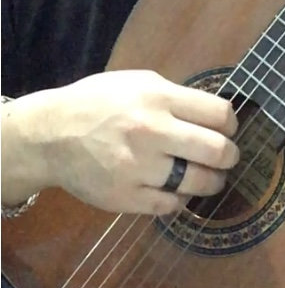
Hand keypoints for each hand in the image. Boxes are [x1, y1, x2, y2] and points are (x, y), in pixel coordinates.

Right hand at [26, 70, 238, 214]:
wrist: (49, 135)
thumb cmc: (98, 103)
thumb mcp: (139, 82)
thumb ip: (176, 96)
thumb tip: (214, 114)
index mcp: (158, 98)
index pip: (219, 114)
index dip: (231, 123)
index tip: (228, 129)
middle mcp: (152, 132)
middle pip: (217, 150)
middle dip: (231, 156)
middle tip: (228, 157)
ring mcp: (138, 168)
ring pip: (198, 183)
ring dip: (212, 182)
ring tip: (211, 178)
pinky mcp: (125, 198)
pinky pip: (170, 206)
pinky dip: (180, 199)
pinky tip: (178, 190)